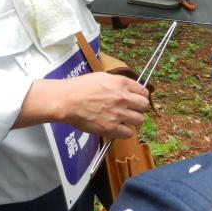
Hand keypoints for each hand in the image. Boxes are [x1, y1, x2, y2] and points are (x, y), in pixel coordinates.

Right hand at [21, 72, 149, 138]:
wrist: (67, 100)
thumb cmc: (80, 87)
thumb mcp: (102, 77)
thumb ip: (117, 83)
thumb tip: (126, 89)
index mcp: (121, 83)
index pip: (143, 91)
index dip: (141, 96)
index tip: (137, 99)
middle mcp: (123, 98)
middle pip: (144, 105)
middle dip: (138, 108)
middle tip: (131, 110)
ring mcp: (118, 113)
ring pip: (139, 120)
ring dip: (133, 120)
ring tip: (124, 120)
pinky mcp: (111, 128)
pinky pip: (128, 133)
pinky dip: (125, 132)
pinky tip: (118, 128)